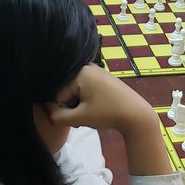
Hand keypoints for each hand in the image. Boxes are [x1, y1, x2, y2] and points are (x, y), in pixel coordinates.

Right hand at [48, 65, 170, 176]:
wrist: (136, 114)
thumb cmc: (108, 114)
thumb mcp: (80, 118)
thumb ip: (58, 117)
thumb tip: (48, 112)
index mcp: (79, 72)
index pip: (58, 95)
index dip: (65, 110)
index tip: (79, 117)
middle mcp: (86, 66)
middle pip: (66, 91)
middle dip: (72, 106)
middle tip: (85, 116)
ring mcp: (95, 70)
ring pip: (75, 91)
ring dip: (79, 105)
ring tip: (91, 113)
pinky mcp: (102, 77)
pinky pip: (85, 88)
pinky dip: (87, 100)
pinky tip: (96, 108)